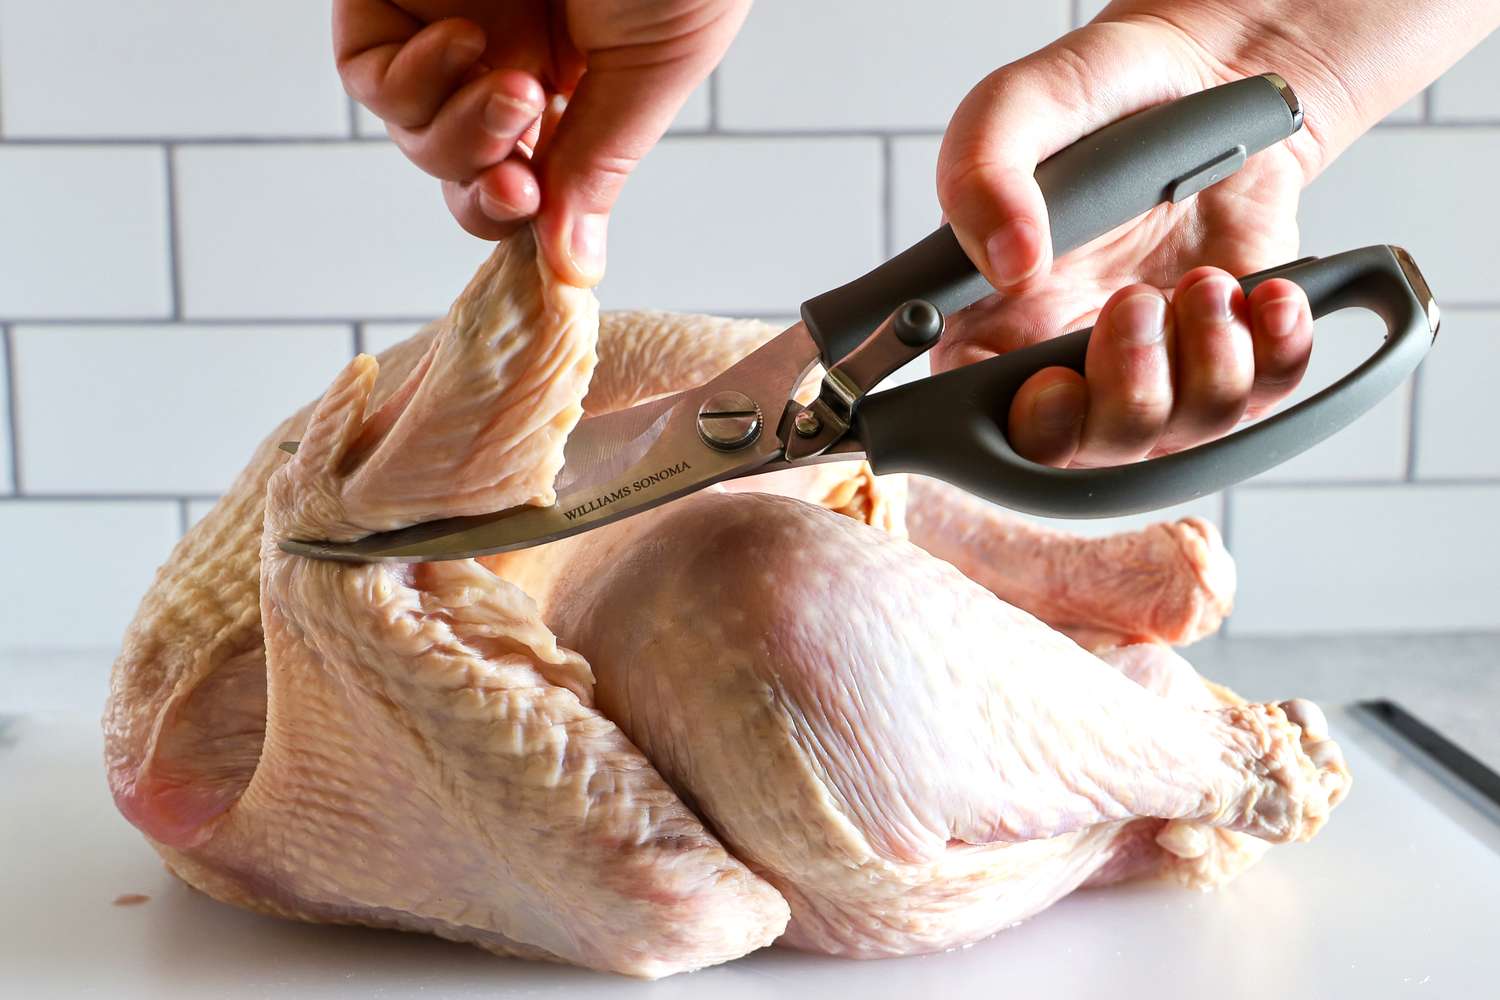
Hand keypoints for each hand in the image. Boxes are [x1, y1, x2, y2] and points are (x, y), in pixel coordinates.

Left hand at [334, 1, 748, 285]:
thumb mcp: (654, 68)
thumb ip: (599, 167)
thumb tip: (572, 271)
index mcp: (581, 73)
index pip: (529, 175)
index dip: (526, 216)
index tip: (546, 232)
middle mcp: (512, 47)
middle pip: (463, 169)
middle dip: (489, 191)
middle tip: (525, 177)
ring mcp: (452, 14)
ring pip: (415, 131)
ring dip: (458, 139)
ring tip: (516, 91)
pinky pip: (369, 70)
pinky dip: (409, 82)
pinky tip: (464, 46)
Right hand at [934, 13, 1334, 466]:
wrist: (1210, 75)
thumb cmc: (1100, 98)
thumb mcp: (1017, 108)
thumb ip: (981, 176)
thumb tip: (1006, 266)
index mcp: (994, 322)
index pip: (981, 419)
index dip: (1018, 425)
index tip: (1051, 380)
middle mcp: (1068, 359)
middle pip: (1084, 452)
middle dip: (1124, 395)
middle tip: (1135, 303)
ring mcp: (1156, 367)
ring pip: (1179, 435)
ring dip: (1205, 363)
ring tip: (1205, 280)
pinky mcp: (1232, 356)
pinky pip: (1262, 397)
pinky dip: (1272, 350)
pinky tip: (1263, 290)